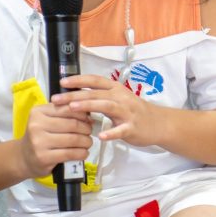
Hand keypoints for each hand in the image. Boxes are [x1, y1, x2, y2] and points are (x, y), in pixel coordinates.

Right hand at [18, 101, 92, 177]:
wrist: (23, 158)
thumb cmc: (39, 137)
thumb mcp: (46, 120)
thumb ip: (63, 114)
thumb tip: (88, 114)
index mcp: (38, 112)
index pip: (67, 109)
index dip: (82, 114)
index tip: (88, 119)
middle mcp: (36, 125)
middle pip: (72, 124)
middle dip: (86, 128)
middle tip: (89, 132)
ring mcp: (39, 142)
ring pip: (73, 139)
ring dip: (86, 141)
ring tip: (88, 143)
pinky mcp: (44, 157)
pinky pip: (70, 154)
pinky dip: (81, 153)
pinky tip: (84, 153)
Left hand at [52, 74, 166, 146]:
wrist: (158, 123)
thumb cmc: (133, 111)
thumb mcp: (117, 99)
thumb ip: (99, 97)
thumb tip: (75, 96)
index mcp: (115, 89)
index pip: (94, 80)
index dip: (78, 80)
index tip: (62, 82)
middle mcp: (120, 97)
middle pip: (95, 93)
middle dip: (74, 95)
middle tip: (57, 99)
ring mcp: (127, 112)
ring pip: (106, 106)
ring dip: (89, 106)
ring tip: (73, 108)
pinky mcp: (133, 127)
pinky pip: (121, 129)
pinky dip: (111, 133)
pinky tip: (100, 136)